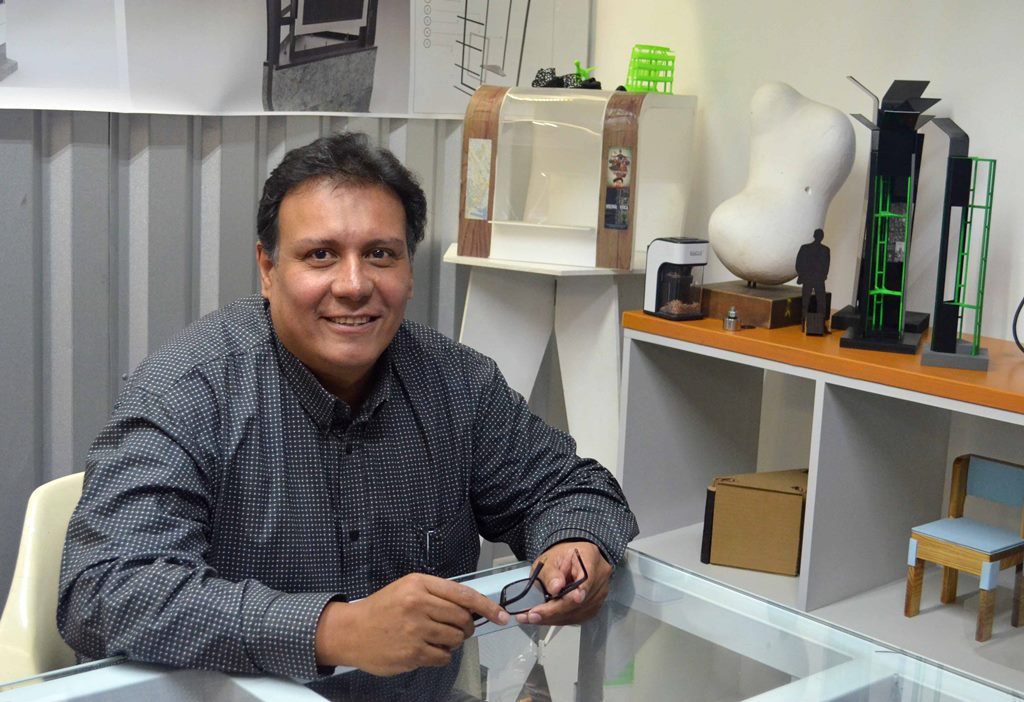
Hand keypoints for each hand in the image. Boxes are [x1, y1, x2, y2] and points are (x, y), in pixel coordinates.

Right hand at [314, 572, 508, 675]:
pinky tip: (426, 649)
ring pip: (455, 639)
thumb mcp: (408, 588)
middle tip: (457, 629)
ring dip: (452, 641)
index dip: (487, 606)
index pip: (464, 595)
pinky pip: (443, 657)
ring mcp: (415, 630)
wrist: (351, 631)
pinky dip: (441, 655)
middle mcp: (418, 604)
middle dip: (465, 627)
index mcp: (419, 584)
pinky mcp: (412, 653)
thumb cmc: (383, 608)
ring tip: (435, 637)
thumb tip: (472, 607)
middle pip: (463, 619)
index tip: (502, 616)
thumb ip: (438, 594)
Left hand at [514, 541, 612, 625]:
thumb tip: (555, 588)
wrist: (570, 559)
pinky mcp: (593, 607)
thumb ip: (551, 573)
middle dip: (553, 611)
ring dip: (554, 618)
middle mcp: (600, 578)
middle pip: (580, 602)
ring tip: (533, 617)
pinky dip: (559, 619)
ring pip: (577, 613)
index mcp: (591, 558)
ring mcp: (599, 594)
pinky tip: (545, 618)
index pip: (585, 580)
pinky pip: (577, 617)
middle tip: (531, 615)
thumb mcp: (549, 559)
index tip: (554, 604)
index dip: (572, 596)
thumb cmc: (561, 556)